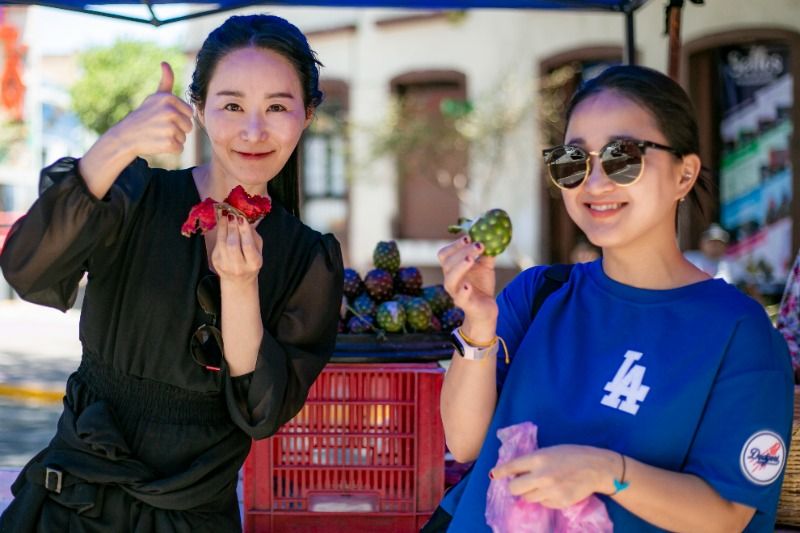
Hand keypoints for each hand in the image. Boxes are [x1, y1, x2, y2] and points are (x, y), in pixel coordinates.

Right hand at [109, 62, 193, 156]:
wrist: (126, 135)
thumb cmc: (144, 116)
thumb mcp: (154, 97)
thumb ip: (165, 82)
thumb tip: (165, 63)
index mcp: (169, 98)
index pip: (189, 112)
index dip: (179, 117)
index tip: (163, 117)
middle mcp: (170, 112)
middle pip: (189, 126)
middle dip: (178, 129)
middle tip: (160, 127)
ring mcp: (170, 128)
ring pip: (184, 138)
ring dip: (174, 139)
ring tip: (158, 134)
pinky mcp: (169, 143)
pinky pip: (180, 148)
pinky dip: (171, 149)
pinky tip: (158, 143)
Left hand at [211, 214, 263, 283]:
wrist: (238, 280)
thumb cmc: (250, 261)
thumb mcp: (258, 250)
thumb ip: (253, 236)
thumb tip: (244, 220)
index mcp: (254, 263)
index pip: (248, 246)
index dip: (244, 231)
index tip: (241, 218)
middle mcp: (239, 267)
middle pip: (233, 245)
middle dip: (232, 228)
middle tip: (232, 215)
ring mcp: (225, 265)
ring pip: (222, 243)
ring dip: (223, 228)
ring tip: (225, 217)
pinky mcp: (216, 262)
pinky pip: (218, 245)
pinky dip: (220, 233)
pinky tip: (223, 226)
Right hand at [437, 236, 497, 340]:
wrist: (486, 309)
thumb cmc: (482, 286)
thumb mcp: (486, 266)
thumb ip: (487, 252)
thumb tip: (492, 235)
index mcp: (453, 269)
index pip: (445, 254)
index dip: (455, 244)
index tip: (469, 236)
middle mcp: (451, 280)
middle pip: (447, 263)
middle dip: (461, 251)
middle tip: (478, 245)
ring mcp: (456, 293)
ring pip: (450, 280)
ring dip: (460, 267)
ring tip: (471, 259)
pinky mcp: (466, 305)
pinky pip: (460, 299)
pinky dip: (463, 292)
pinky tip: (468, 285)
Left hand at [490, 445, 616, 508]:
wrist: (595, 468)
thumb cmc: (572, 455)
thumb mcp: (549, 451)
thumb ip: (533, 461)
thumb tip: (515, 471)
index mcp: (538, 459)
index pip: (512, 466)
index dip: (501, 472)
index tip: (494, 475)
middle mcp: (542, 476)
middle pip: (515, 488)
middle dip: (515, 486)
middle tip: (521, 483)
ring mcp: (550, 491)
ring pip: (528, 498)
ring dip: (531, 493)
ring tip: (543, 485)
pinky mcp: (559, 502)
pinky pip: (542, 504)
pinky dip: (544, 499)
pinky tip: (554, 490)